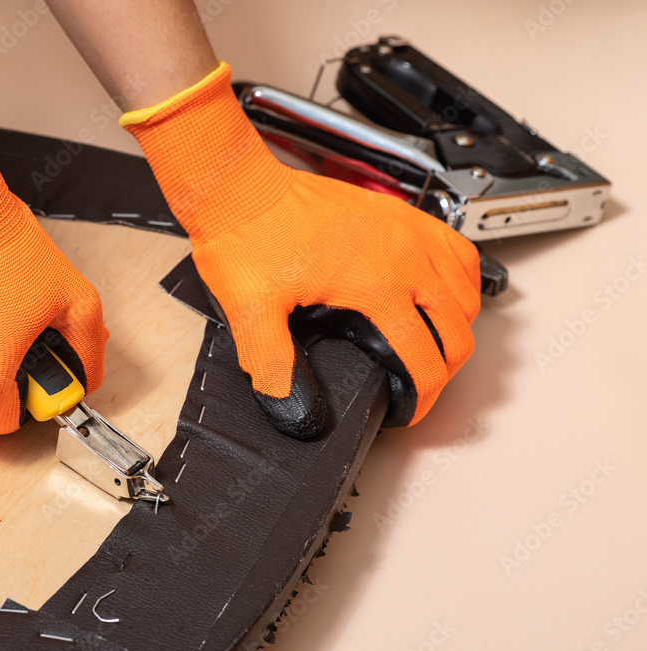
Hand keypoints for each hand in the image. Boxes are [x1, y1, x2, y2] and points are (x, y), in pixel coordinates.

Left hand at [123, 61, 478, 435]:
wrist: (238, 187)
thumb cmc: (245, 235)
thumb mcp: (251, 312)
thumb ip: (273, 366)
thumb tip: (289, 405)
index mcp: (375, 283)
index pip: (425, 359)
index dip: (422, 398)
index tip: (407, 410)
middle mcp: (402, 253)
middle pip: (458, 327)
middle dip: (444, 367)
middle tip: (420, 386)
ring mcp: (405, 229)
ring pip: (466, 287)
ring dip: (458, 324)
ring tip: (435, 346)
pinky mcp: (399, 213)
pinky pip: (456, 248)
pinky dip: (461, 278)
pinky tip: (443, 290)